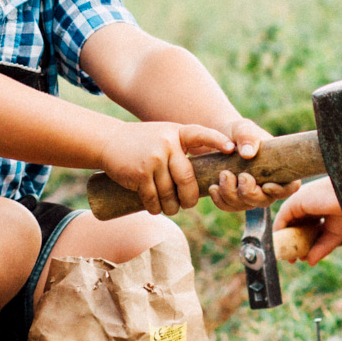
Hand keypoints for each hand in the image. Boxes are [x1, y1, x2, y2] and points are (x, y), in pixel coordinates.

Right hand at [100, 121, 233, 215]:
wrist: (108, 141)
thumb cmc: (142, 142)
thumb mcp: (164, 136)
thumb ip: (182, 149)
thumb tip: (206, 176)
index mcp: (177, 133)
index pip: (201, 134)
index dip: (217, 141)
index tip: (233, 148)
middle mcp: (167, 143)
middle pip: (187, 179)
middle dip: (189, 198)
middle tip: (187, 204)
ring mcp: (154, 158)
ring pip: (170, 193)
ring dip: (170, 207)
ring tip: (170, 208)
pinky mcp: (140, 174)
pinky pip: (154, 198)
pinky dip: (155, 207)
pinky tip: (155, 208)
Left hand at [204, 116, 297, 210]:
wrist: (221, 138)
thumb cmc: (240, 133)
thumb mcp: (244, 129)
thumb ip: (248, 137)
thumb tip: (248, 154)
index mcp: (279, 170)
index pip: (289, 187)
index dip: (281, 191)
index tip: (267, 185)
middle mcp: (267, 186)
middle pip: (264, 201)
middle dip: (250, 193)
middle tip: (240, 176)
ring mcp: (250, 194)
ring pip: (244, 205)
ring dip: (232, 194)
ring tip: (223, 175)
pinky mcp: (234, 198)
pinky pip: (228, 206)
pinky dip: (220, 200)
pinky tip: (213, 187)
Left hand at [274, 177, 341, 264]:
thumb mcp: (336, 234)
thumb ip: (322, 247)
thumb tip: (310, 262)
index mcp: (321, 208)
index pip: (308, 227)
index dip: (306, 243)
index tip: (303, 257)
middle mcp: (309, 204)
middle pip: (297, 226)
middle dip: (294, 243)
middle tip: (292, 260)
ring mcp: (301, 203)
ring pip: (288, 223)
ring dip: (285, 240)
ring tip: (285, 256)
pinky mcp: (294, 202)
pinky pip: (281, 219)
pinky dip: (279, 232)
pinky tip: (280, 246)